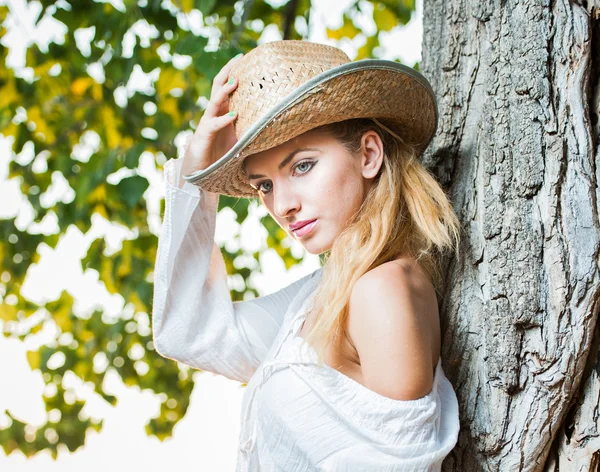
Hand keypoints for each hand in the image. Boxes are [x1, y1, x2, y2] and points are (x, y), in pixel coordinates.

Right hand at [179, 53, 242, 188]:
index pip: (227, 86)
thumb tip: (277, 126)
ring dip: (225, 91)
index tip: (245, 58)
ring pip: (214, 101)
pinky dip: (223, 120)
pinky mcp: (203, 135)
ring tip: (236, 82)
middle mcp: (214, 113)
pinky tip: (233, 116)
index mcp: (223, 111)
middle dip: (228, 72)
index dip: (234, 72)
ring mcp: (207, 122)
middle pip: (218, 86)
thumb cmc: (222, 154)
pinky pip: (213, 124)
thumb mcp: (241, 139)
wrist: (203, 169)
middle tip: (239, 59)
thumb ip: (253, 129)